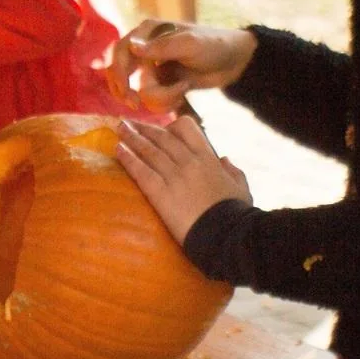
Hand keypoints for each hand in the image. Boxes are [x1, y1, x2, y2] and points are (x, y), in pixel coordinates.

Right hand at [105, 19, 257, 111]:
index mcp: (148, 32)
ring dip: (157, 97)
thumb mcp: (189, 44)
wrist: (234, 62)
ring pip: (138, 89)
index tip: (127, 90)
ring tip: (180, 94)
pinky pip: (152, 98)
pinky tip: (182, 95)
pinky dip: (165, 101)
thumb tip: (131, 46)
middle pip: (120, 72)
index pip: (121, 51)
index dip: (118, 72)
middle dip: (128, 90)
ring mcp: (153, 67)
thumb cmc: (214, 45)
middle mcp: (145, 48)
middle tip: (135, 104)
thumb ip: (160, 47)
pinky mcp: (162, 83)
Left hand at [115, 117, 251, 242]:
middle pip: (162, 138)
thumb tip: (224, 159)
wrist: (227, 234)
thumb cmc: (237, 214)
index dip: (171, 126)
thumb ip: (233, 171)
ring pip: (149, 151)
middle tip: (128, 123)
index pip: (187, 129)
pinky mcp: (161, 193)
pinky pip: (141, 171)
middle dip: (144, 129)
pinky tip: (118, 150)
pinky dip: (128, 159)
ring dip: (131, 138)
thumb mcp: (241, 188)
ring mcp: (174, 176)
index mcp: (208, 158)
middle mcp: (189, 162)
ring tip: (119, 129)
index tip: (161, 128)